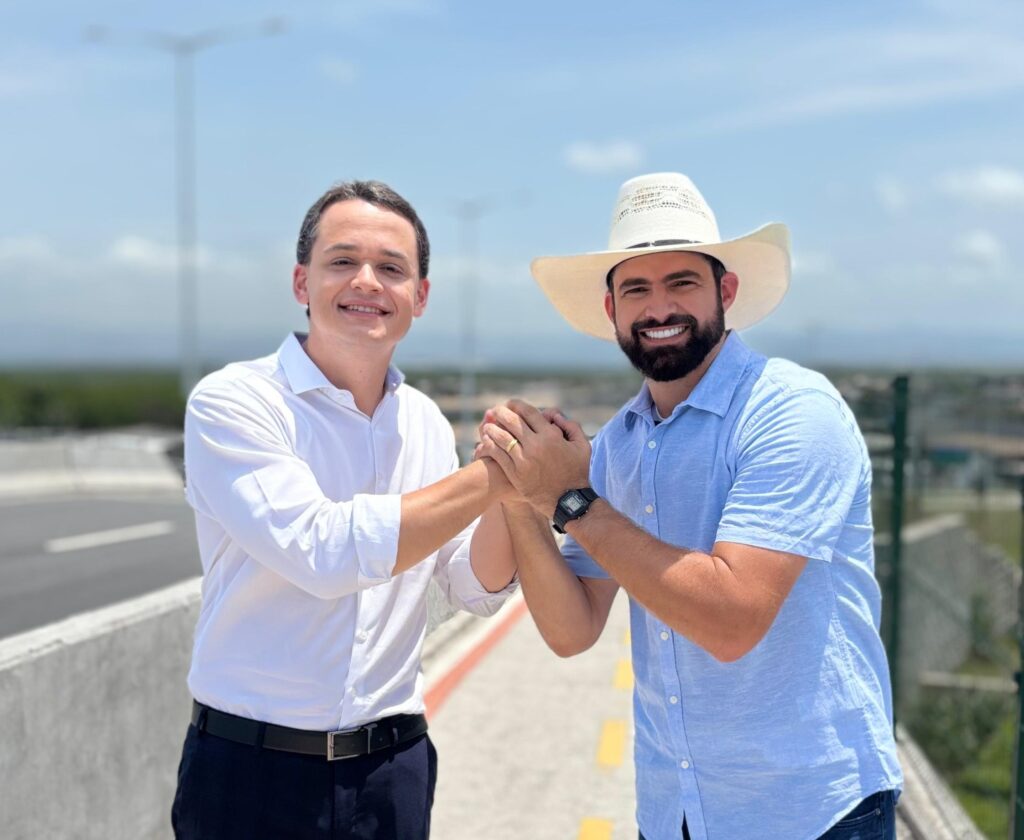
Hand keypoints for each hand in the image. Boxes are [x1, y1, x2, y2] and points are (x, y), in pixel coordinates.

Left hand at [478, 399, 590, 516]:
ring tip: (486, 425)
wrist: (570, 501)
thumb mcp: (582, 446)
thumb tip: (553, 415)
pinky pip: (498, 455)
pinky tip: (486, 441)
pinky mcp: (516, 474)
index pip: (528, 413)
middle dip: (501, 413)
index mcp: (551, 435)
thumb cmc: (578, 472)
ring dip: (492, 428)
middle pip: (512, 422)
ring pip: (501, 437)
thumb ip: (570, 426)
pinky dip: (490, 445)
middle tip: (494, 411)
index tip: (510, 404)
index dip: (517, 405)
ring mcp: (524, 460)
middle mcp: (536, 445)